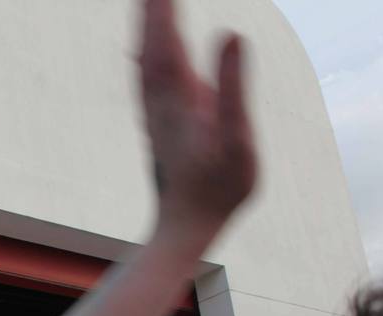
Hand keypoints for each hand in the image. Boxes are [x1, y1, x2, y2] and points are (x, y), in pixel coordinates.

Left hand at [140, 0, 256, 235]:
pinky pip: (148, 78)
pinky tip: (146, 49)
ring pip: (145, 60)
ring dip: (147, 28)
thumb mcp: (237, 137)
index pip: (165, 39)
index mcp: (177, 99)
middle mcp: (159, 101)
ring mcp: (156, 114)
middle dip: (151, 9)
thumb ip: (231, 85)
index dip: (161, 7)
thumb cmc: (218, 188)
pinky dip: (148, 52)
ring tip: (149, 2)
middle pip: (149, 44)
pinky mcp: (159, 125)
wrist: (185, 227)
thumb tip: (231, 33)